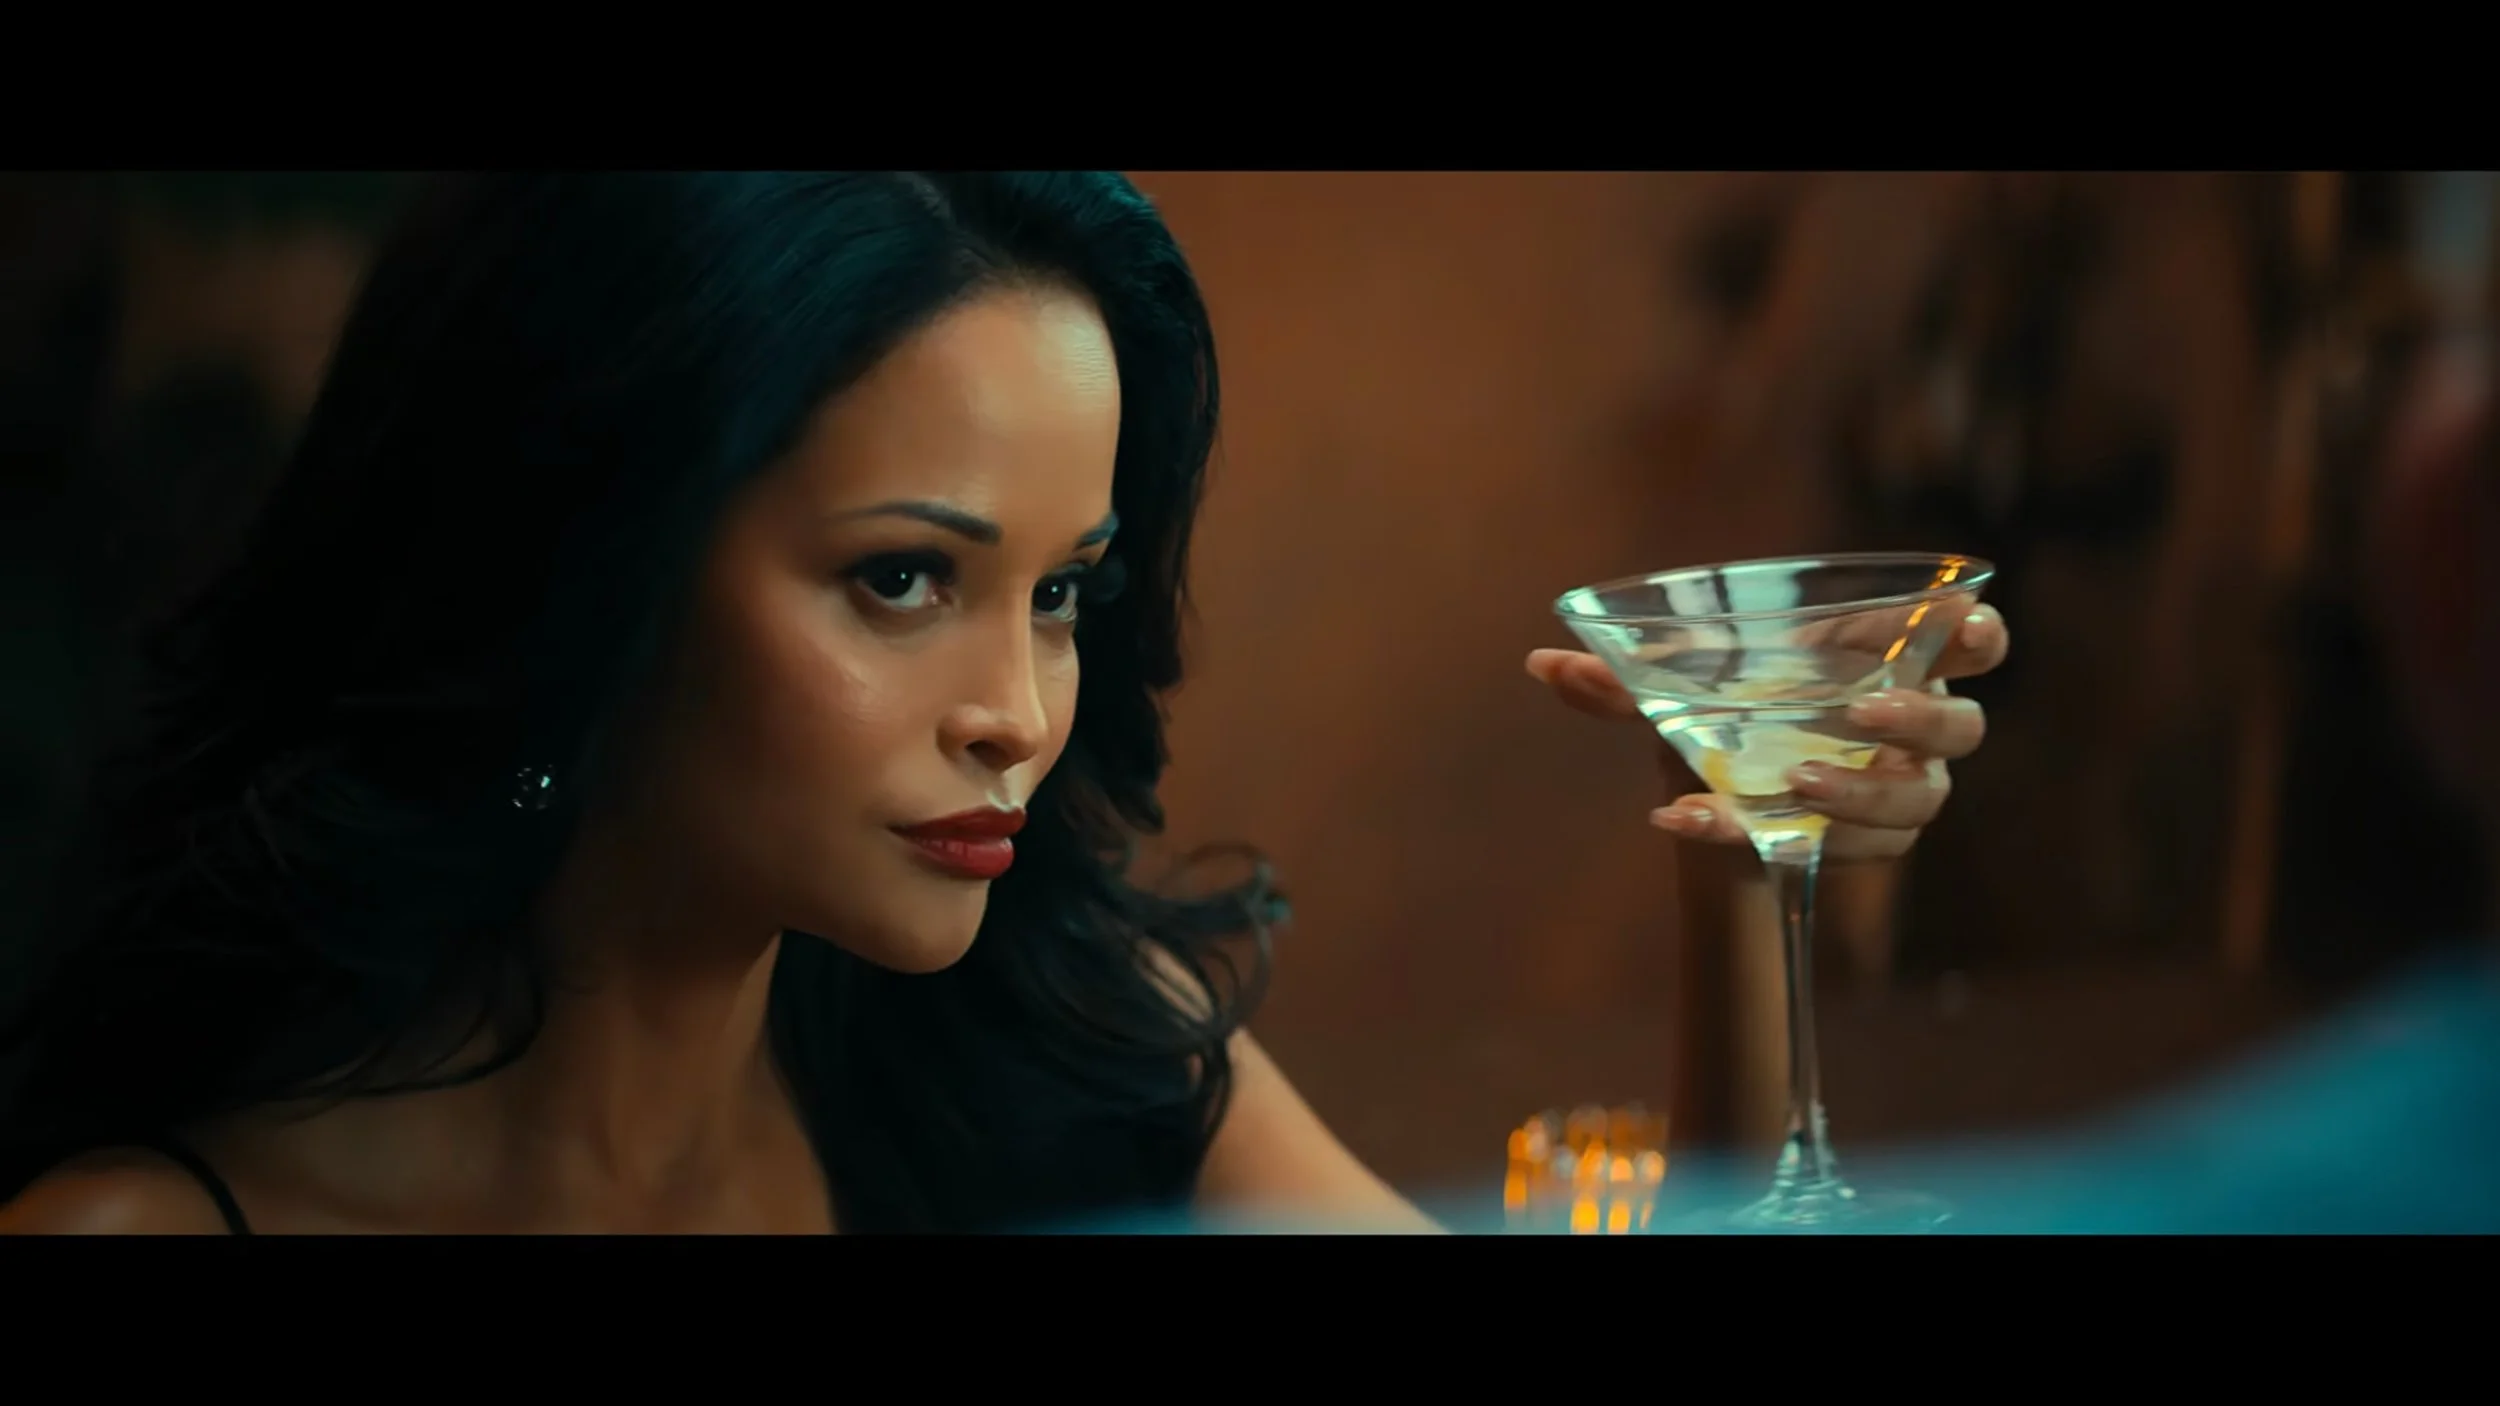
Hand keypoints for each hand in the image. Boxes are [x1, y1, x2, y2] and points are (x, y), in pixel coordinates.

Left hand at [1525, 605, 2010, 862]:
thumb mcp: (1676, 688)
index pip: (1975, 640)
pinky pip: (1851, 853)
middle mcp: (1912, 727)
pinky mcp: (1870, 845)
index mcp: (1887, 659)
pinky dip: (1775, 835)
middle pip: (1960, 727)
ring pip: (1916, 801)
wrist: (1711, 793)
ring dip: (1857, 794)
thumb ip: (1623, 678)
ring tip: (1789, 782)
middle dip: (1916, 720)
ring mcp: (1900, 790)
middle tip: (1856, 717)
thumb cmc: (1719, 712)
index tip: (1962, 622)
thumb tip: (1542, 663)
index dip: (1980, 632)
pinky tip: (1700, 822)